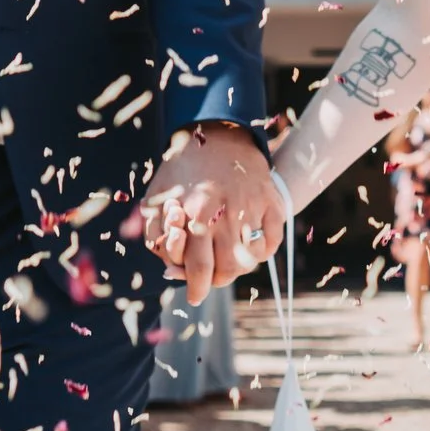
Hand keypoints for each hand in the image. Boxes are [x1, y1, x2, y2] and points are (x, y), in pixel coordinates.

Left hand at [143, 122, 284, 305]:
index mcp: (195, 213)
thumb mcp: (158, 198)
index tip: (194, 296)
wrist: (220, 134)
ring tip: (226, 261)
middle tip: (209, 280)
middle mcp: (226, 214)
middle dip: (215, 282)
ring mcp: (253, 208)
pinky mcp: (273, 203)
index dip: (196, 289)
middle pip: (227, 270)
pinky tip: (247, 246)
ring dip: (237, 268)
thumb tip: (169, 269)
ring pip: (250, 261)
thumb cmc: (183, 170)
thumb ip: (156, 235)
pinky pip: (272, 243)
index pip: (199, 269)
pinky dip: (260, 252)